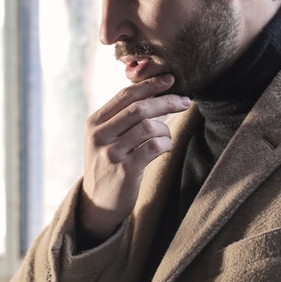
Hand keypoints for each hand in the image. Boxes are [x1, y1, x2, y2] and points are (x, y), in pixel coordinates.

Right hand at [79, 74, 190, 241]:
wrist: (98, 202)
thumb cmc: (108, 165)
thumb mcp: (105, 138)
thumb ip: (121, 118)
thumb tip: (155, 92)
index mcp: (95, 122)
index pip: (125, 95)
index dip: (150, 85)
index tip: (170, 79)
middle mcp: (100, 135)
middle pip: (139, 108)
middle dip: (166, 101)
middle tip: (185, 101)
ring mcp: (111, 153)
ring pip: (149, 127)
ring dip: (165, 130)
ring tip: (166, 137)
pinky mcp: (125, 170)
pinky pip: (154, 147)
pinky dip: (166, 144)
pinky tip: (164, 148)